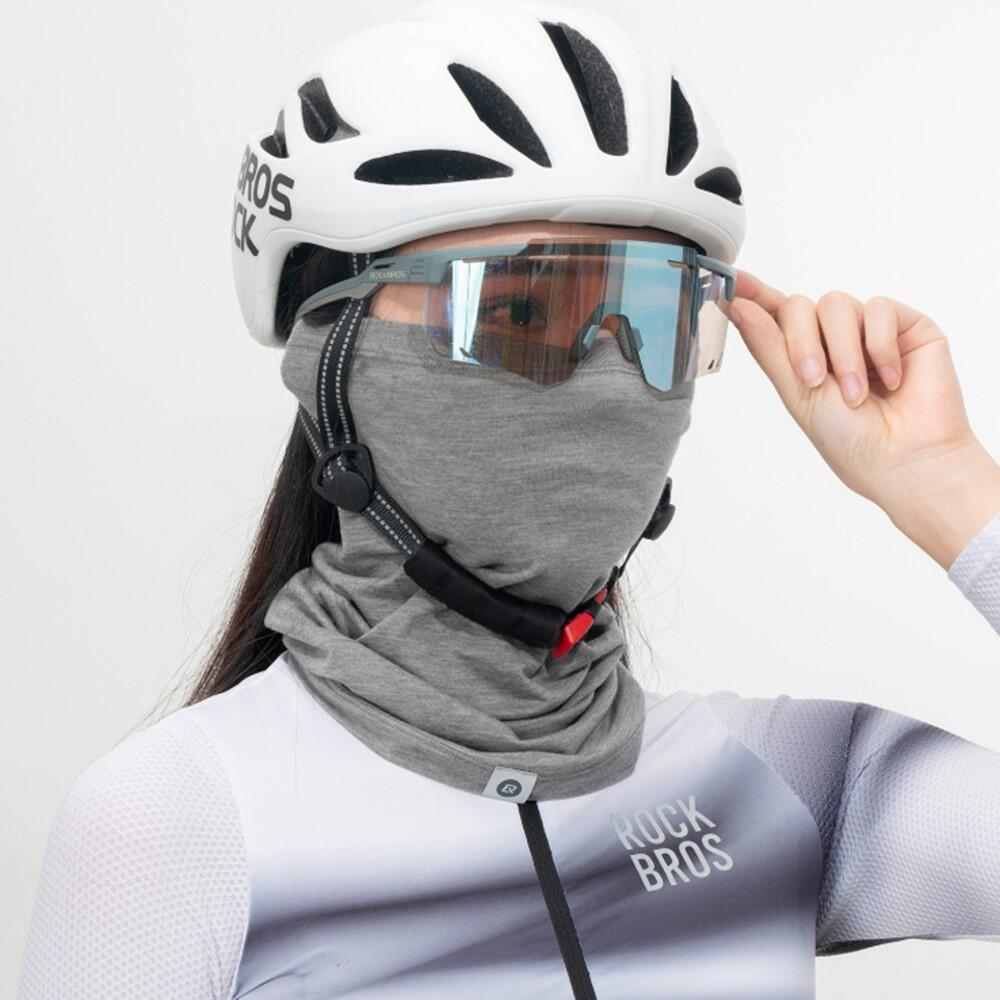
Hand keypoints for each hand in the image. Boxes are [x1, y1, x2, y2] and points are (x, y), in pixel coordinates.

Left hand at [725, 271, 999, 568]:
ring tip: (857, 393)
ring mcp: (869, 329)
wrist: (904, 460)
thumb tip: (736, 305)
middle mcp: (833, 338)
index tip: (727, 279)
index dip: (751, 294)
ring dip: (842, 353)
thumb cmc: (852, 440)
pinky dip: (879, 347)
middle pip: (798, 306)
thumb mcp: (797, 394)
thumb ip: (768, 347)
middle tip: (815, 380)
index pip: (773, 315)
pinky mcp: (907, 325)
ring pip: (836, 304)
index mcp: (803, 355)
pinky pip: (879, 309)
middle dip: (801, 344)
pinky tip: (891, 379)